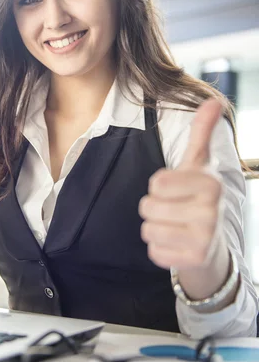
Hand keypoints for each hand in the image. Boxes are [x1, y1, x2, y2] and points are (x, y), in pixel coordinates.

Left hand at [139, 98, 223, 270]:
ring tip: (174, 225)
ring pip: (148, 229)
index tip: (176, 189)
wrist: (213, 241)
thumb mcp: (198, 163)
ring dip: (154, 227)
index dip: (159, 185)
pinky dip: (159, 247)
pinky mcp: (194, 260)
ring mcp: (205, 238)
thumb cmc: (198, 196)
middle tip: (174, 209)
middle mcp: (212, 211)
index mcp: (211, 183)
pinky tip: (176, 242)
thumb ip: (201, 133)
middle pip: (148, 206)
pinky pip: (154, 252)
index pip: (157, 182)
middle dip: (153, 207)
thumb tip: (212, 101)